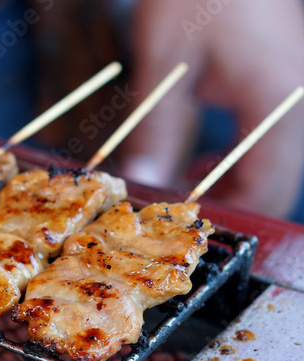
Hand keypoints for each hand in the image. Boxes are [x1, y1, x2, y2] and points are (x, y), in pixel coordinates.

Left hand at [119, 0, 303, 218]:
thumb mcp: (166, 64)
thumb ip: (155, 126)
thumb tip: (141, 177)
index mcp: (276, 101)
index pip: (266, 185)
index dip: (230, 213)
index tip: (188, 227)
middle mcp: (296, 102)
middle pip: (277, 180)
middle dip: (231, 203)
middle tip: (181, 214)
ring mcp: (294, 93)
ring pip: (276, 163)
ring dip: (234, 183)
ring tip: (185, 186)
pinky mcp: (284, 83)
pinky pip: (270, 138)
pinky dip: (238, 157)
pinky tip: (201, 157)